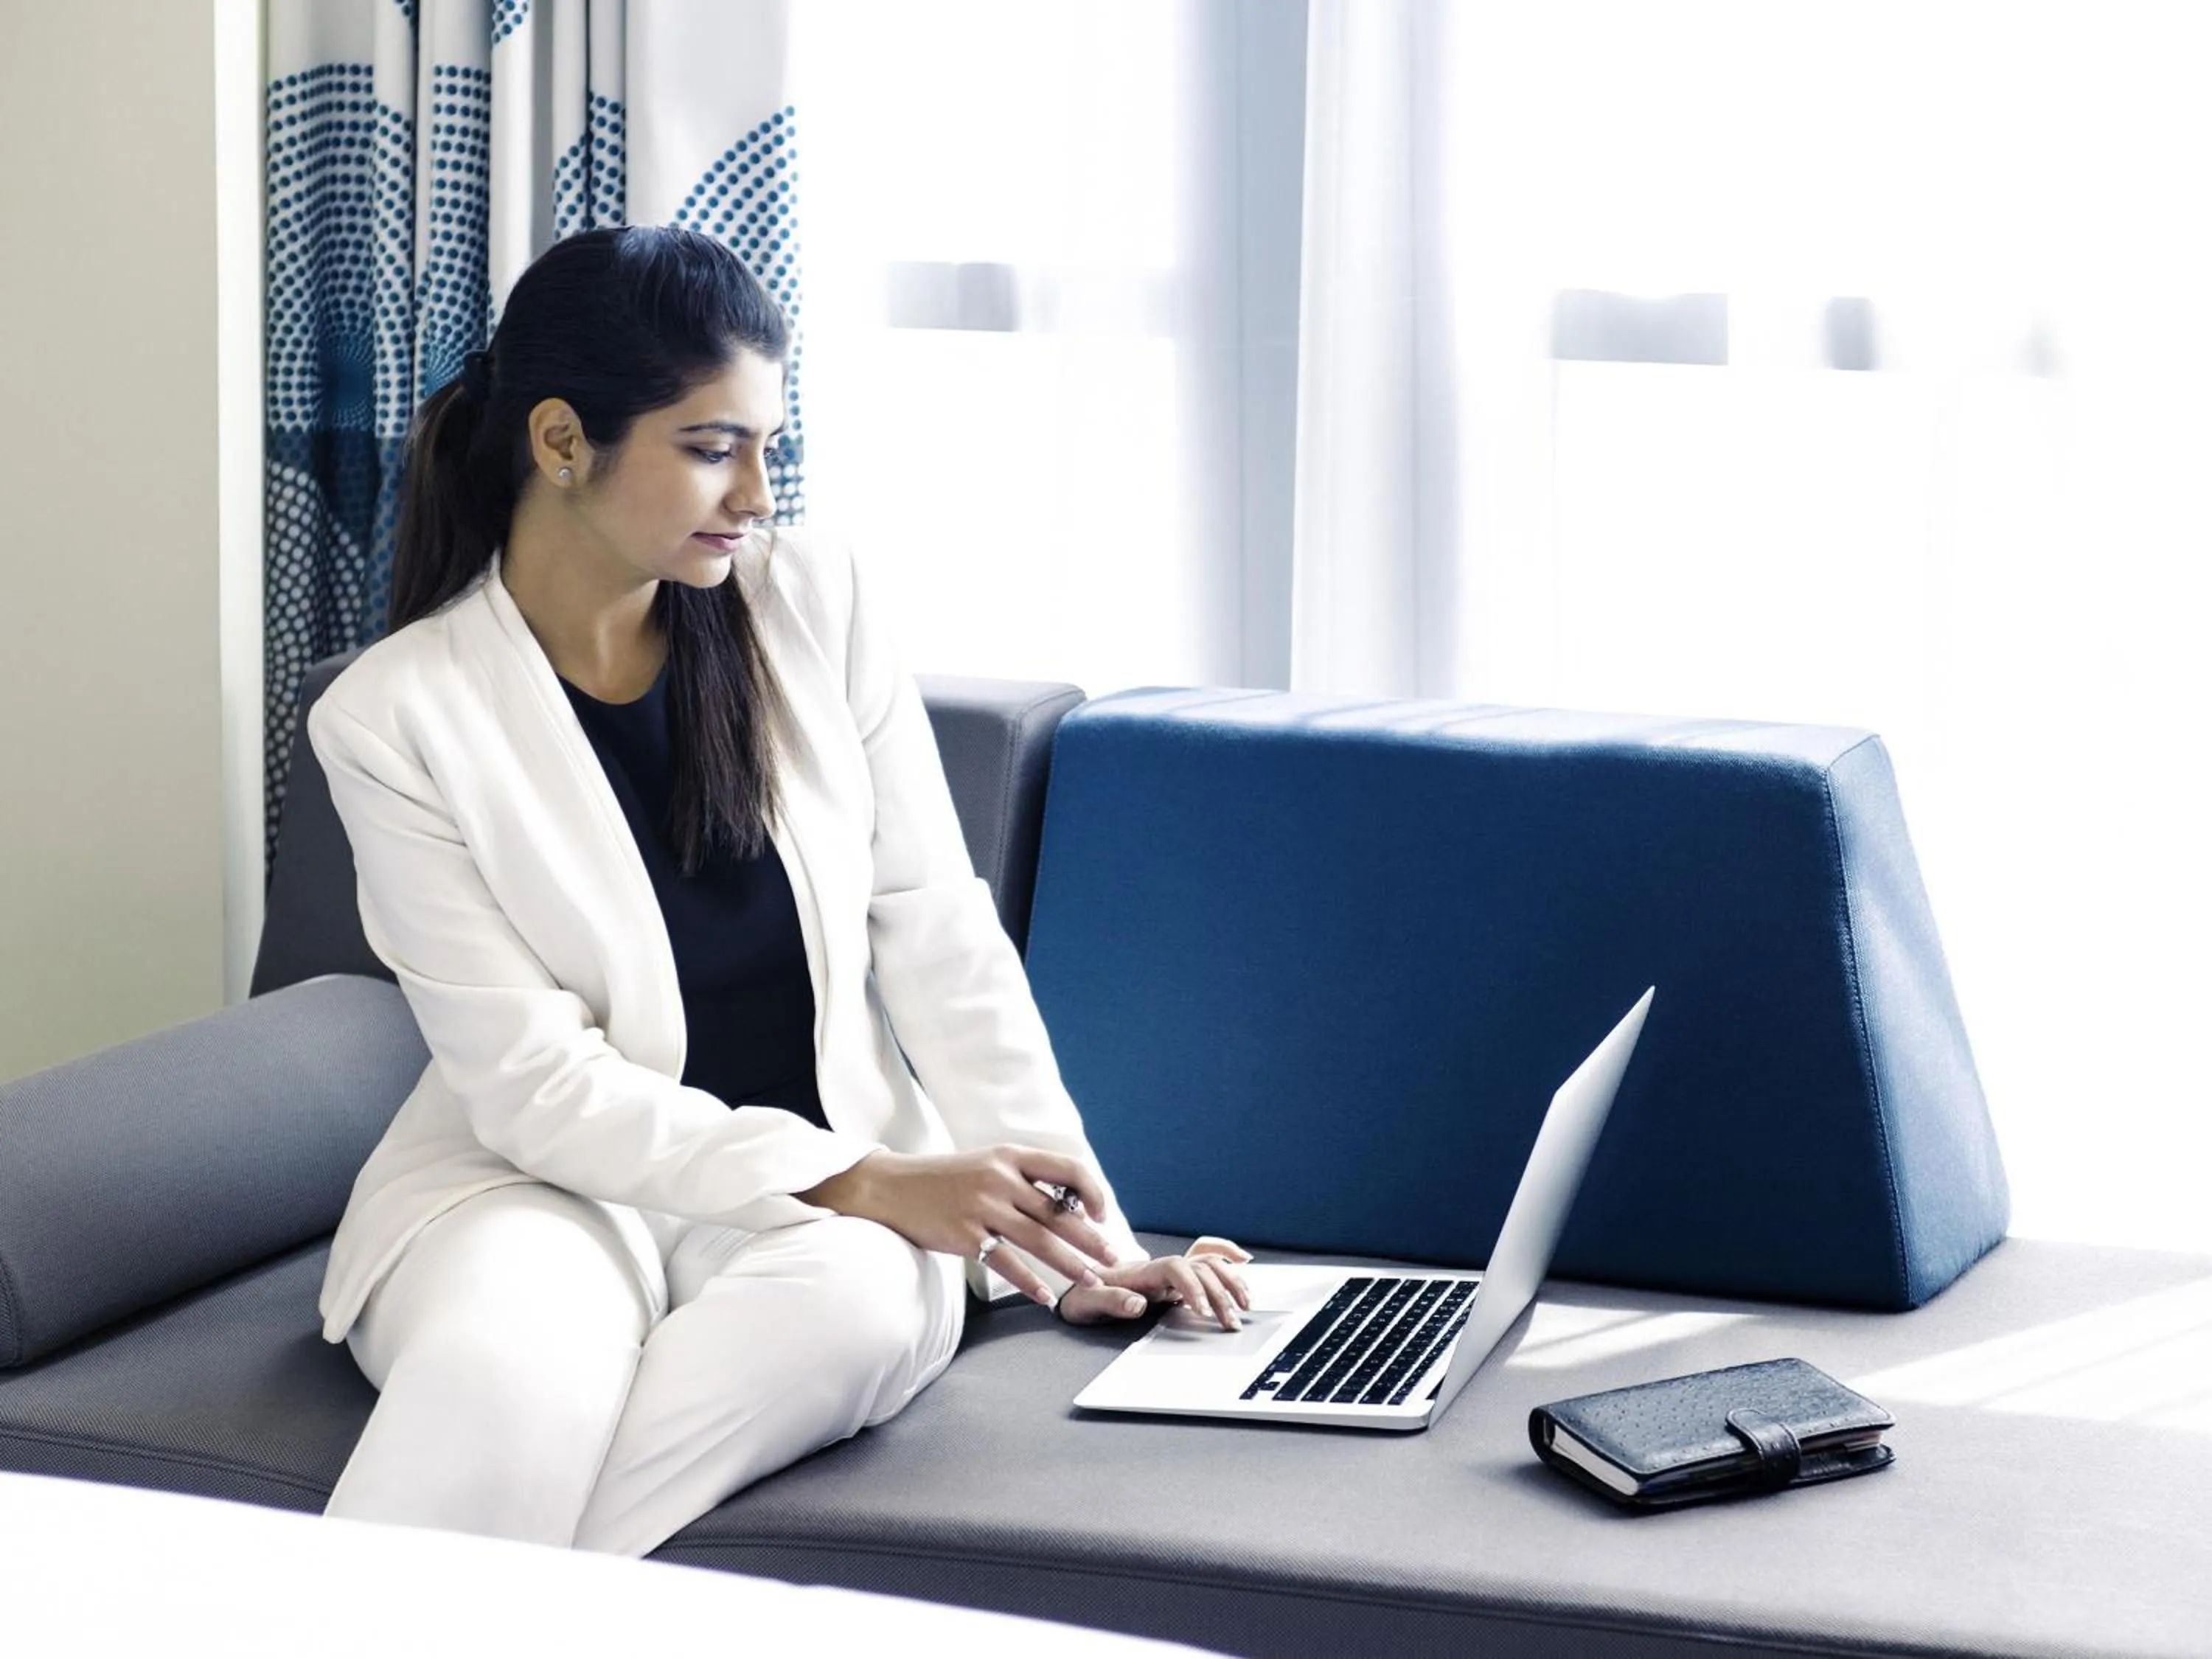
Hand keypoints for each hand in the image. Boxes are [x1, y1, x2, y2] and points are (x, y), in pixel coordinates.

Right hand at [796, 1145, 1120, 1305]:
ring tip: (1092, 1281)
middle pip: (1059, 1212)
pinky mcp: (964, 1235)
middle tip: (1114, 1260)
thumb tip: (1069, 1208)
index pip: (1067, 1169)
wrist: (891, 1188)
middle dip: (1091, 1240)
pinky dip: (1029, 1282)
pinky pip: (1006, 1263)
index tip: (1101, 1215)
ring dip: (1071, 1265)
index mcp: (1011, 1156)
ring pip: (1039, 1240)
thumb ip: (1024, 1181)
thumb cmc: (947, 1179)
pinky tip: (1046, 1297)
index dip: (1092, 1192)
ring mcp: (982, 1207)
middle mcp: (1000, 1178)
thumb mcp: (988, 1165)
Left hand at [1057, 1236, 1253, 1329]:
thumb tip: (1138, 1304)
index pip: (1175, 1268)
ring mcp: (1167, 1270)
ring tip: (1245, 1304)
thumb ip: (1111, 1301)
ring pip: (1208, 1262)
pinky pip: (1203, 1256)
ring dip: (1230, 1280)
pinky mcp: (1173, 1277)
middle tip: (1230, 1321)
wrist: (1075, 1286)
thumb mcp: (1086, 1303)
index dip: (1192, 1286)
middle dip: (1220, 1292)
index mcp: (1139, 1271)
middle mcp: (1158, 1266)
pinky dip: (1224, 1253)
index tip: (1201, 1311)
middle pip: (1199, 1267)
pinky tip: (1243, 1260)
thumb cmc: (1080, 1295)